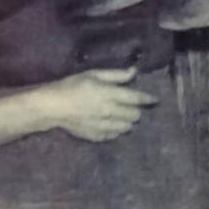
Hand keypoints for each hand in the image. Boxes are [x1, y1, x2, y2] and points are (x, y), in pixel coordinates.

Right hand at [39, 67, 155, 141]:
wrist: (53, 107)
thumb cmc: (72, 86)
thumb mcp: (94, 74)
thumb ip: (116, 75)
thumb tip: (134, 72)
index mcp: (110, 94)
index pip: (136, 99)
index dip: (148, 99)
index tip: (155, 100)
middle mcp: (110, 112)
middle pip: (134, 115)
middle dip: (137, 110)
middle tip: (132, 106)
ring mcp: (104, 126)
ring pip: (127, 128)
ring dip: (128, 121)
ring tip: (123, 116)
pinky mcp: (96, 136)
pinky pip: (114, 136)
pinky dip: (116, 130)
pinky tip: (112, 125)